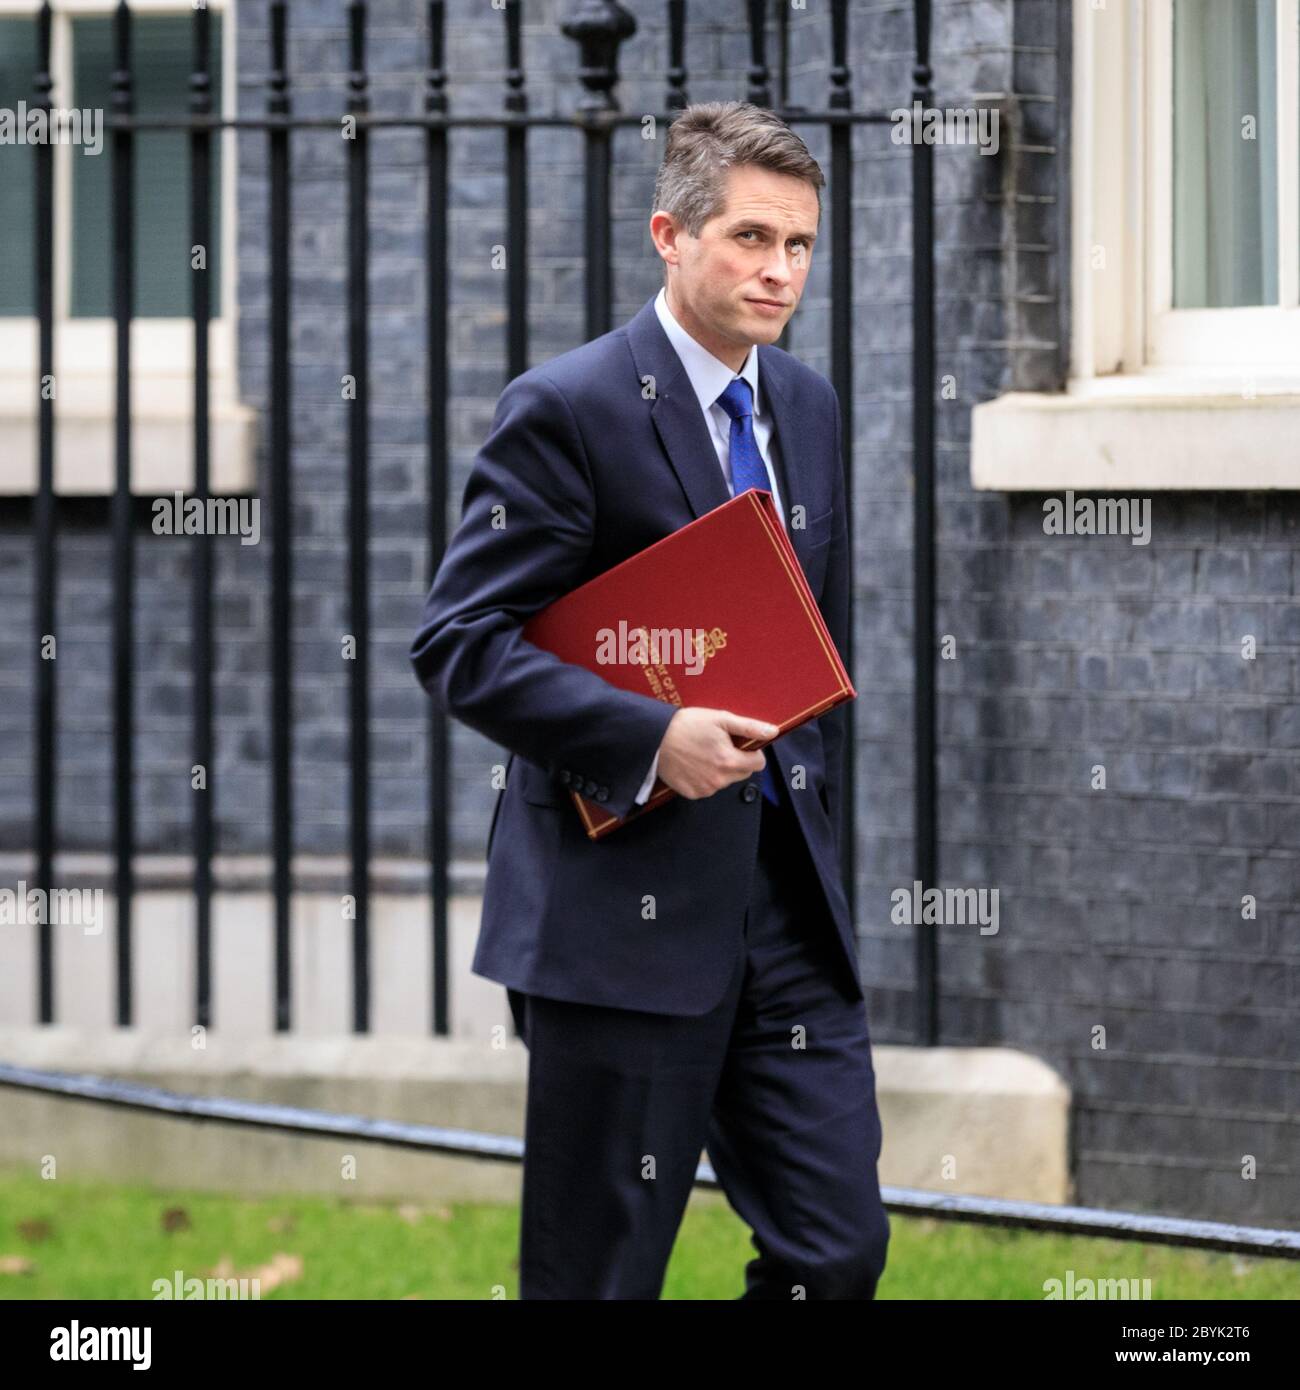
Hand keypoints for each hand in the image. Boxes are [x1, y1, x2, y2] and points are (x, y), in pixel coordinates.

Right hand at [655, 707, 778, 799]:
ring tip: (702, 753)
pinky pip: (708, 788)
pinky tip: (693, 764)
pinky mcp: (692, 793)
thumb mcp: (720, 718)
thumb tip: (773, 732)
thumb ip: (749, 727)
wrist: (654, 738)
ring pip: (725, 781)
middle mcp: (719, 779)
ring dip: (720, 770)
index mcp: (729, 761)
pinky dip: (704, 778)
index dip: (752, 752)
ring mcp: (705, 788)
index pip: (758, 764)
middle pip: (743, 773)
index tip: (739, 744)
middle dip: (737, 761)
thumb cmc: (686, 725)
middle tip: (719, 746)